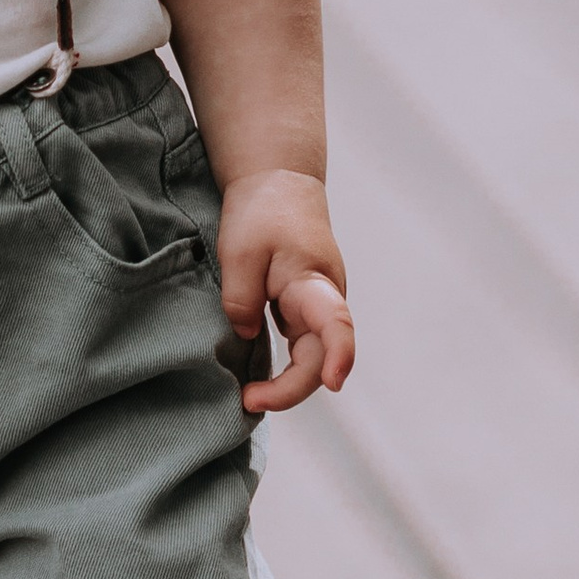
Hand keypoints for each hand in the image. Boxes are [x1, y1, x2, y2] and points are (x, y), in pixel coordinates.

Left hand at [216, 167, 354, 415]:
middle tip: (248, 400)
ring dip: (286, 381)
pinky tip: (257, 376)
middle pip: (320, 355)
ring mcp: (317, 304)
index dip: (339, 356)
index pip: (336, 323)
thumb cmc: (262, 210)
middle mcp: (325, 297)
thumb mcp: (238, 251)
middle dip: (290, 388)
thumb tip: (245, 336)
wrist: (278, 178)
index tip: (333, 383)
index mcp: (313, 280)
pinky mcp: (304, 306)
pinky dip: (283, 365)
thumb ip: (241, 298)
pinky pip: (301, 344)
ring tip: (250, 395)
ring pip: (311, 354)